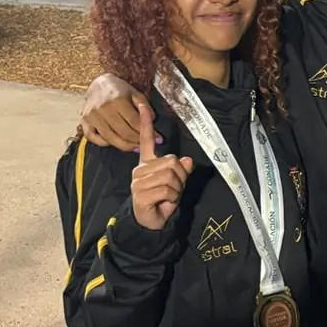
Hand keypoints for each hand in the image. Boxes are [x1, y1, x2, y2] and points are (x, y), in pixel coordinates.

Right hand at [82, 74, 159, 151]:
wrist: (98, 85)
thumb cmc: (120, 90)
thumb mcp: (135, 93)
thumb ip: (144, 106)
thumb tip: (152, 122)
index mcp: (117, 100)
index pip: (135, 122)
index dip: (148, 132)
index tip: (159, 138)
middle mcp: (103, 108)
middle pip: (124, 132)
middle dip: (138, 141)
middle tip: (146, 145)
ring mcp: (91, 116)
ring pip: (111, 138)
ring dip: (125, 146)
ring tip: (135, 147)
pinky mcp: (83, 122)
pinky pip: (95, 139)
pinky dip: (106, 143)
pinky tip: (117, 142)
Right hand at [131, 103, 192, 229]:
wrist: (151, 221)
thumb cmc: (163, 200)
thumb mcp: (177, 183)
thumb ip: (182, 170)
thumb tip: (188, 160)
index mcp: (148, 162)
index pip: (146, 140)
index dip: (146, 123)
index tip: (142, 105)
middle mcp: (141, 169)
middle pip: (172, 161)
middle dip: (180, 177)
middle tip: (174, 188)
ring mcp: (138, 180)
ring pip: (171, 176)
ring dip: (176, 189)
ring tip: (168, 196)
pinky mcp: (140, 193)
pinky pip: (167, 189)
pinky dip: (172, 197)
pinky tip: (163, 202)